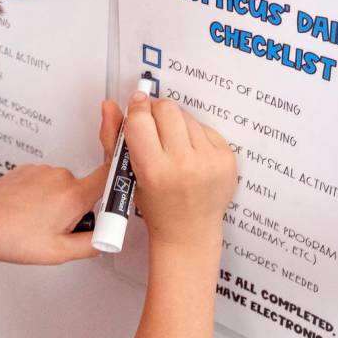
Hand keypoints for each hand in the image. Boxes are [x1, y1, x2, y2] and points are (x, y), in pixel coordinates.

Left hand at [0, 101, 124, 265]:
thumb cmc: (11, 237)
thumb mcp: (59, 253)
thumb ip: (91, 246)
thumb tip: (105, 240)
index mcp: (73, 194)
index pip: (109, 176)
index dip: (118, 182)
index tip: (122, 190)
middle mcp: (61, 176)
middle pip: (84, 189)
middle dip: (78, 209)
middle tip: (59, 231)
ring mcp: (42, 171)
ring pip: (63, 187)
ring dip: (57, 203)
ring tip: (36, 224)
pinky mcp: (27, 169)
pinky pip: (44, 182)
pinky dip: (40, 196)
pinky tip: (25, 213)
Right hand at [123, 92, 236, 252]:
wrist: (190, 232)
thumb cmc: (155, 206)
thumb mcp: (127, 175)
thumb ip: (113, 138)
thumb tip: (110, 105)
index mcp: (154, 171)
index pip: (140, 120)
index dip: (136, 109)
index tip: (137, 107)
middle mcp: (183, 165)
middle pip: (166, 109)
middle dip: (157, 113)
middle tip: (154, 127)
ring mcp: (209, 161)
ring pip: (187, 116)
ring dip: (176, 124)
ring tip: (173, 146)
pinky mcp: (227, 158)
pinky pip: (206, 127)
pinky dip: (195, 135)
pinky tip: (190, 154)